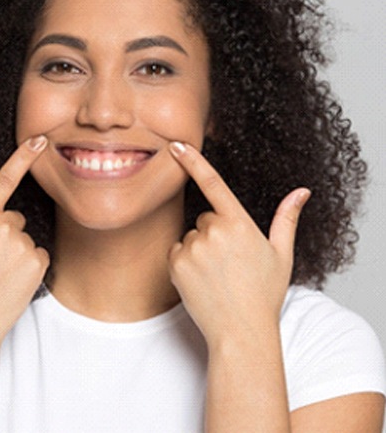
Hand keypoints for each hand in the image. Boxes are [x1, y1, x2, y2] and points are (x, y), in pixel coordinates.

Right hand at [0, 136, 49, 343]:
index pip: (4, 180)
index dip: (23, 156)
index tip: (40, 140)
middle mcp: (4, 229)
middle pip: (14, 218)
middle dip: (5, 231)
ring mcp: (23, 246)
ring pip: (26, 238)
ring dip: (16, 249)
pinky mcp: (38, 264)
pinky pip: (39, 254)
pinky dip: (30, 264)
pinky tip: (12, 279)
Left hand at [168, 142, 309, 344]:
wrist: (241, 331)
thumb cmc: (264, 294)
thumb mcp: (281, 254)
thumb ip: (287, 219)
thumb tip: (301, 192)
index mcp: (239, 224)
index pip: (213, 183)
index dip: (193, 161)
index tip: (177, 145)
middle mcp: (213, 232)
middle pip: (205, 218)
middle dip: (214, 232)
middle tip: (228, 260)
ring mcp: (192, 248)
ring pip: (191, 236)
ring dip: (199, 248)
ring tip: (216, 274)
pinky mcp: (176, 264)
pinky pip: (177, 252)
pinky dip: (185, 262)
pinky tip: (201, 280)